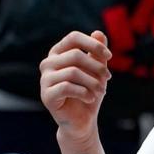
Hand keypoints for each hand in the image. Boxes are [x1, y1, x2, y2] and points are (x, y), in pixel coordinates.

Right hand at [40, 31, 111, 145]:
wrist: (82, 120)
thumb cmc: (89, 91)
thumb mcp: (97, 70)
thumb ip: (97, 52)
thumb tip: (98, 32)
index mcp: (58, 53)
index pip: (73, 38)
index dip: (93, 44)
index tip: (109, 56)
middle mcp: (48, 63)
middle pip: (75, 55)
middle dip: (97, 67)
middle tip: (107, 78)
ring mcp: (44, 79)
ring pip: (73, 72)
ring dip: (93, 82)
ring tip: (101, 91)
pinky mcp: (46, 95)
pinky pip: (67, 87)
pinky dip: (84, 92)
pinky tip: (91, 98)